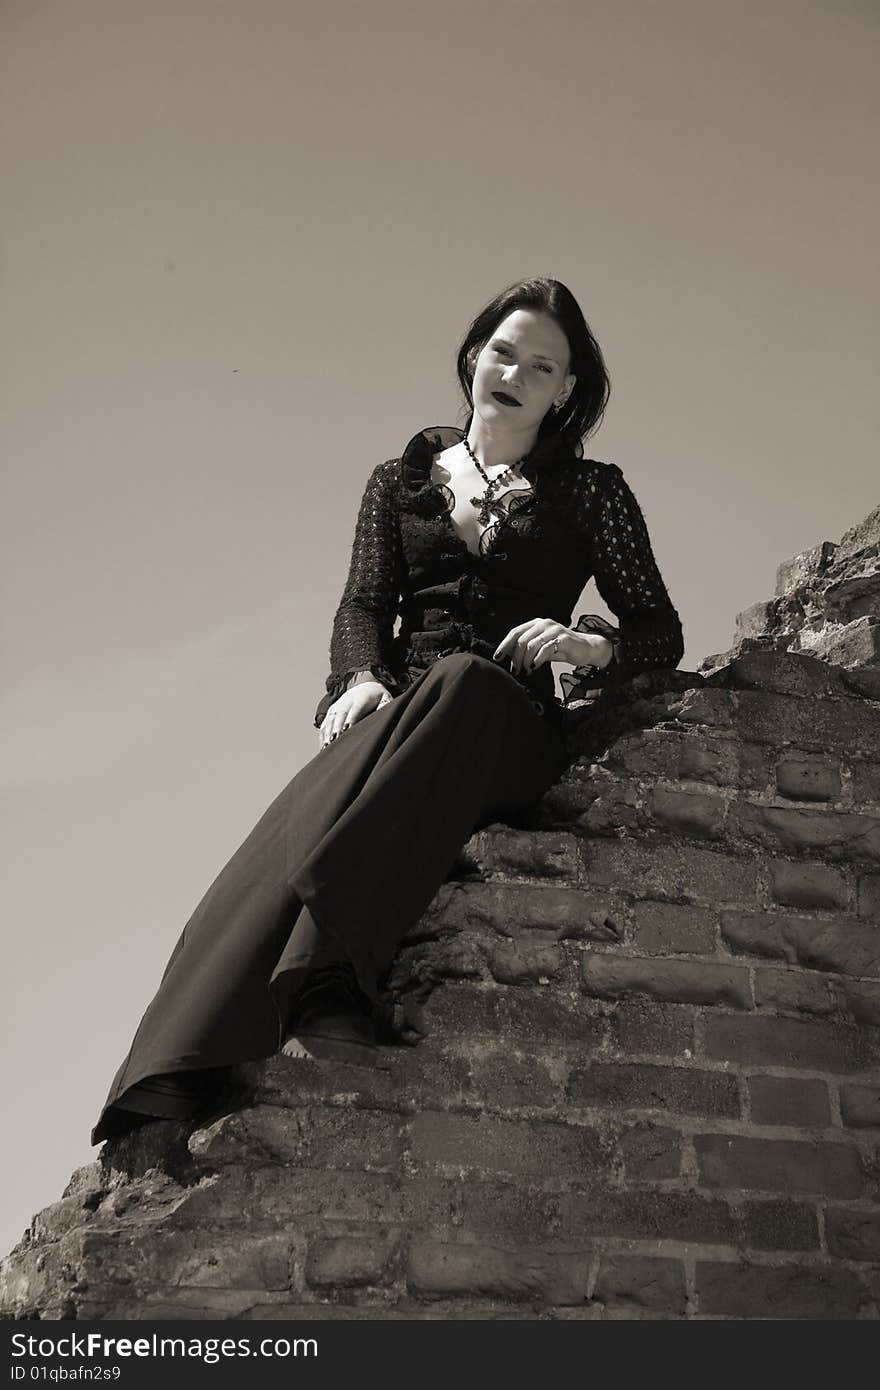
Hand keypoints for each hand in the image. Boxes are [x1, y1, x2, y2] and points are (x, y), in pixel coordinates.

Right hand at [318, 680, 391, 749]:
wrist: (366, 687)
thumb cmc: (378, 697)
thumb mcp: (385, 698)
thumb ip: (384, 706)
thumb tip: (382, 716)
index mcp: (360, 698)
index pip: (355, 709)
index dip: (350, 719)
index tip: (347, 729)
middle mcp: (346, 701)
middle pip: (340, 715)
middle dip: (336, 728)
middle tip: (333, 741)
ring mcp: (337, 706)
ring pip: (330, 719)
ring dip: (327, 733)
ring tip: (326, 746)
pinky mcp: (331, 711)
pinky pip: (325, 723)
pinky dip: (323, 735)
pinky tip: (322, 746)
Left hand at [493, 620, 612, 675]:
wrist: (586, 648)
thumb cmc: (562, 648)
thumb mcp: (541, 648)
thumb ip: (527, 650)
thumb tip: (510, 658)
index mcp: (536, 624)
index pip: (515, 632)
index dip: (504, 645)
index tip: (497, 657)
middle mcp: (544, 624)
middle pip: (521, 640)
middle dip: (516, 657)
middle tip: (516, 669)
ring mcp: (554, 630)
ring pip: (531, 645)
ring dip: (526, 660)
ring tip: (526, 670)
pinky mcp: (563, 638)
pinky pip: (545, 649)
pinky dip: (537, 660)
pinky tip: (535, 667)